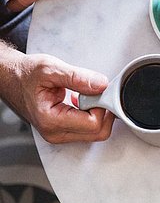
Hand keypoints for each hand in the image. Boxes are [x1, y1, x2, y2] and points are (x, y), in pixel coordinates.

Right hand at [0, 49, 114, 143]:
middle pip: (98, 132)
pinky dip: (93, 114)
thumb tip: (102, 85)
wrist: (12, 78)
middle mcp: (55, 133)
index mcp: (50, 121)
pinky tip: (83, 101)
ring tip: (85, 95)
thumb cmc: (25, 74)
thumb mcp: (50, 68)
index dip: (102, 105)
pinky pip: (89, 129)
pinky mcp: (64, 131)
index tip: (97, 90)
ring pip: (96, 132)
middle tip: (94, 92)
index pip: (93, 124)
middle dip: (103, 111)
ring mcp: (60, 134)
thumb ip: (78, 77)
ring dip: (98, 112)